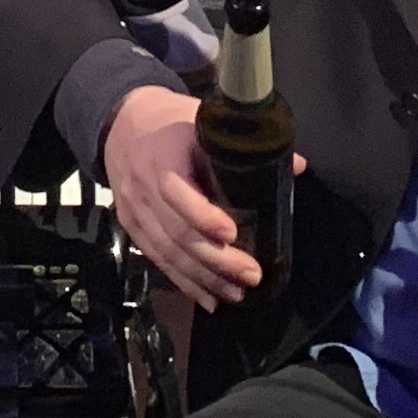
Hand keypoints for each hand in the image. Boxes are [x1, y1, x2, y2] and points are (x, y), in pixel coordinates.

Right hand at [101, 87, 276, 310]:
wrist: (119, 121)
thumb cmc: (169, 120)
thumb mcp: (202, 118)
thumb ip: (245, 143)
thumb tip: (298, 165)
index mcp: (162, 155)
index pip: (175, 190)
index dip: (202, 215)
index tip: (232, 233)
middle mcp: (144, 185)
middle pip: (176, 231)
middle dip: (215, 260)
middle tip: (250, 275)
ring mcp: (134, 209)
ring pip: (168, 252)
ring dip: (203, 278)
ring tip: (236, 294)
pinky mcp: (131, 226)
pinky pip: (157, 259)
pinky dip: (183, 282)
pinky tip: (207, 299)